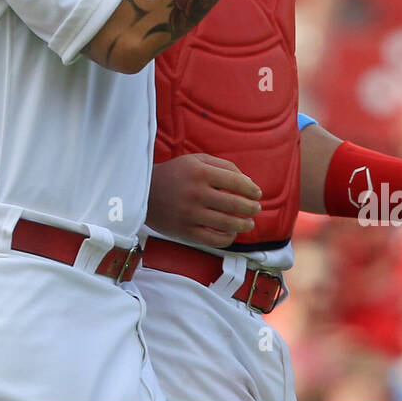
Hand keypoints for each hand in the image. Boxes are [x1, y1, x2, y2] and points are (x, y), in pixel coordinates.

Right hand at [145, 153, 262, 248]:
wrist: (144, 192)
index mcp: (200, 172)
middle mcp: (196, 193)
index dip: (251, 189)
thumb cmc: (176, 174)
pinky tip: (231, 233)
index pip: (236, 182)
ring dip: (244, 224)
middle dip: (251, 208)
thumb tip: (248, 182)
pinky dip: (227, 238)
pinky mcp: (185, 231)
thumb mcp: (196, 160)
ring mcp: (190, 214)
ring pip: (227, 224)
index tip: (257, 193)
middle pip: (235, 204)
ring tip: (249, 223)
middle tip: (256, 208)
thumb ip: (223, 166)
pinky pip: (214, 240)